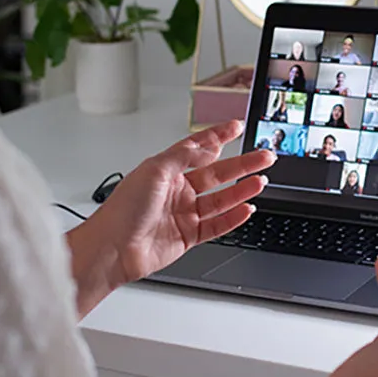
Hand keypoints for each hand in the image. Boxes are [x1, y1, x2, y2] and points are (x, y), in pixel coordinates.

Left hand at [73, 120, 273, 294]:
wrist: (113, 249)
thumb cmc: (123, 211)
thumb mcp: (155, 170)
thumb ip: (184, 156)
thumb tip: (208, 146)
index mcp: (166, 170)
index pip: (198, 148)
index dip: (219, 136)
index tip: (237, 127)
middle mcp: (176, 190)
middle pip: (217, 173)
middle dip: (242, 164)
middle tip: (264, 157)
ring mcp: (183, 213)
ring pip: (221, 199)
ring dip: (242, 190)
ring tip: (261, 181)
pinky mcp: (187, 236)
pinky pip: (217, 225)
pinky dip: (234, 217)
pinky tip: (246, 208)